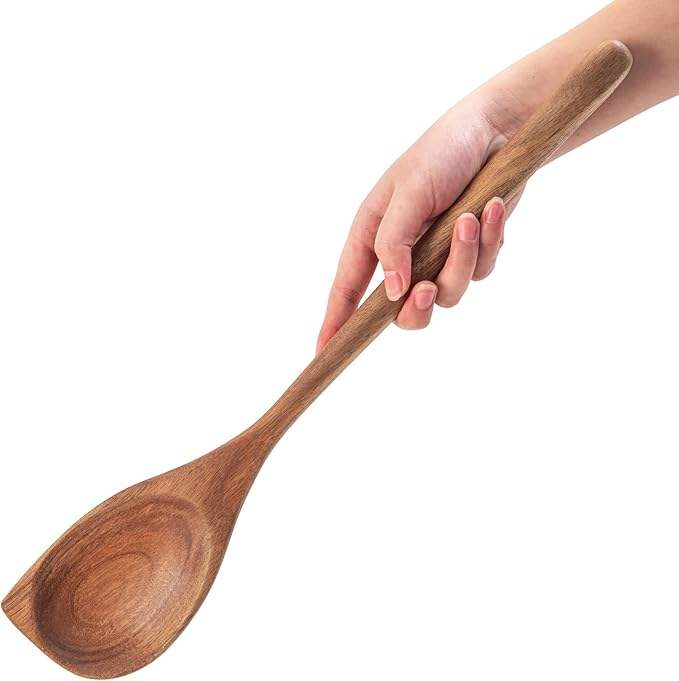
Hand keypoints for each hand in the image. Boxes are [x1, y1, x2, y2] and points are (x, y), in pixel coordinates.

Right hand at [317, 86, 526, 351]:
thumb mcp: (411, 193)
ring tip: (471, 217)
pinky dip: (488, 243)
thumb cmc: (443, 152)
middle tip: (426, 289)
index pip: (348, 289)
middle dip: (418, 307)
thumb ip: (395, 244)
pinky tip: (492, 207)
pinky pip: (480, 272)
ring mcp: (437, 256)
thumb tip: (393, 292)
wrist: (498, 131)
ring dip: (462, 259)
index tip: (324, 353)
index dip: (335, 323)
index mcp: (373, 235)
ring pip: (448, 293)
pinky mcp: (469, 253)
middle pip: (402, 311)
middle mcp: (403, 253)